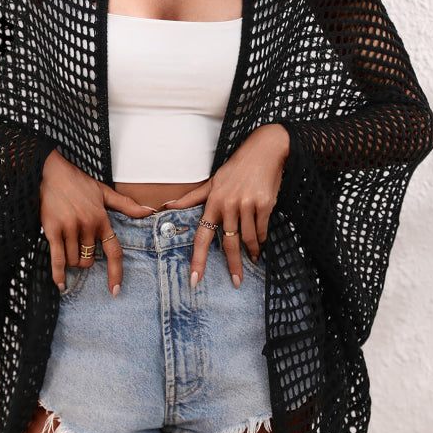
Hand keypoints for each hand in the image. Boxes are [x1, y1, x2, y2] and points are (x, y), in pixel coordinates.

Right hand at [40, 150, 152, 295]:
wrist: (50, 172)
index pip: (114, 252)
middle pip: (90, 260)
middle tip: (79, 247)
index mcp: (101, 219)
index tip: (115, 290)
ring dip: (71, 261)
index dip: (116, 273)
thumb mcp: (104, 192)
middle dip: (86, 259)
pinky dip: (58, 274)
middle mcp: (87, 226)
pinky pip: (57, 258)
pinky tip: (60, 284)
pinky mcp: (52, 230)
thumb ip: (126, 205)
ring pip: (74, 261)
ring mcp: (69, 228)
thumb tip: (148, 211)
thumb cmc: (77, 182)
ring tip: (67, 246)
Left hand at [165, 124, 289, 287]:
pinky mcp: (265, 204)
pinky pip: (261, 229)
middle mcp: (229, 205)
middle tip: (236, 282)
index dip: (198, 260)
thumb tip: (168, 207)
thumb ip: (192, 198)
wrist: (265, 151)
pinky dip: (261, 239)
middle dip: (233, 265)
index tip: (196, 279)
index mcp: (213, 202)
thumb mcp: (213, 181)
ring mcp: (247, 205)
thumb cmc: (236, 167)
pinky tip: (261, 244)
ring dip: (251, 252)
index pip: (202, 236)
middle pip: (229, 243)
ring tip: (253, 260)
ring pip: (247, 238)